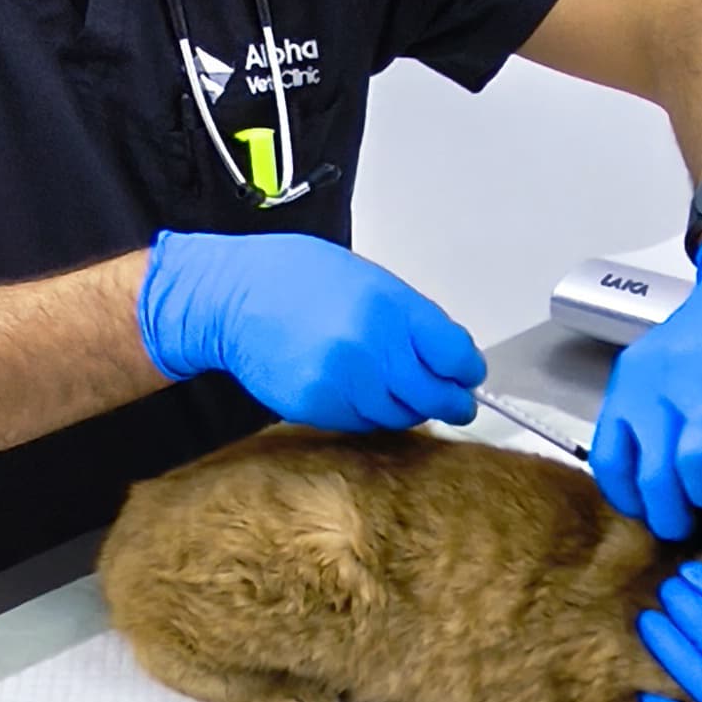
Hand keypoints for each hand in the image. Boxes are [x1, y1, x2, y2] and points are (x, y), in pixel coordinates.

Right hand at [138, 230, 485, 432]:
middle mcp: (370, 350)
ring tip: (398, 392)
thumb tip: (446, 358)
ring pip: (398, 415)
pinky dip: (369, 413)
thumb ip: (410, 321)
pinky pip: (361, 422)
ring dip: (406, 408)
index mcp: (391, 309)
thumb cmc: (299, 279)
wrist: (234, 297)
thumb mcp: (370, 281)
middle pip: (432, 395)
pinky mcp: (317, 407)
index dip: (466, 371)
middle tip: (457, 404)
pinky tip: (359, 392)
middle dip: (450, 401)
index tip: (468, 377)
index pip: (454, 356)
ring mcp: (343, 383)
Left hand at [591, 210, 701, 539]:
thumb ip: (653, 420)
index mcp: (632, 385)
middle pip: (653, 477)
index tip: (653, 514)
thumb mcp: (662, 371)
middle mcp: (663, 386)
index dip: (632, 501)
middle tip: (693, 525)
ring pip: (696, 467)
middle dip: (674, 517)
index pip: (610, 462)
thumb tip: (657, 489)